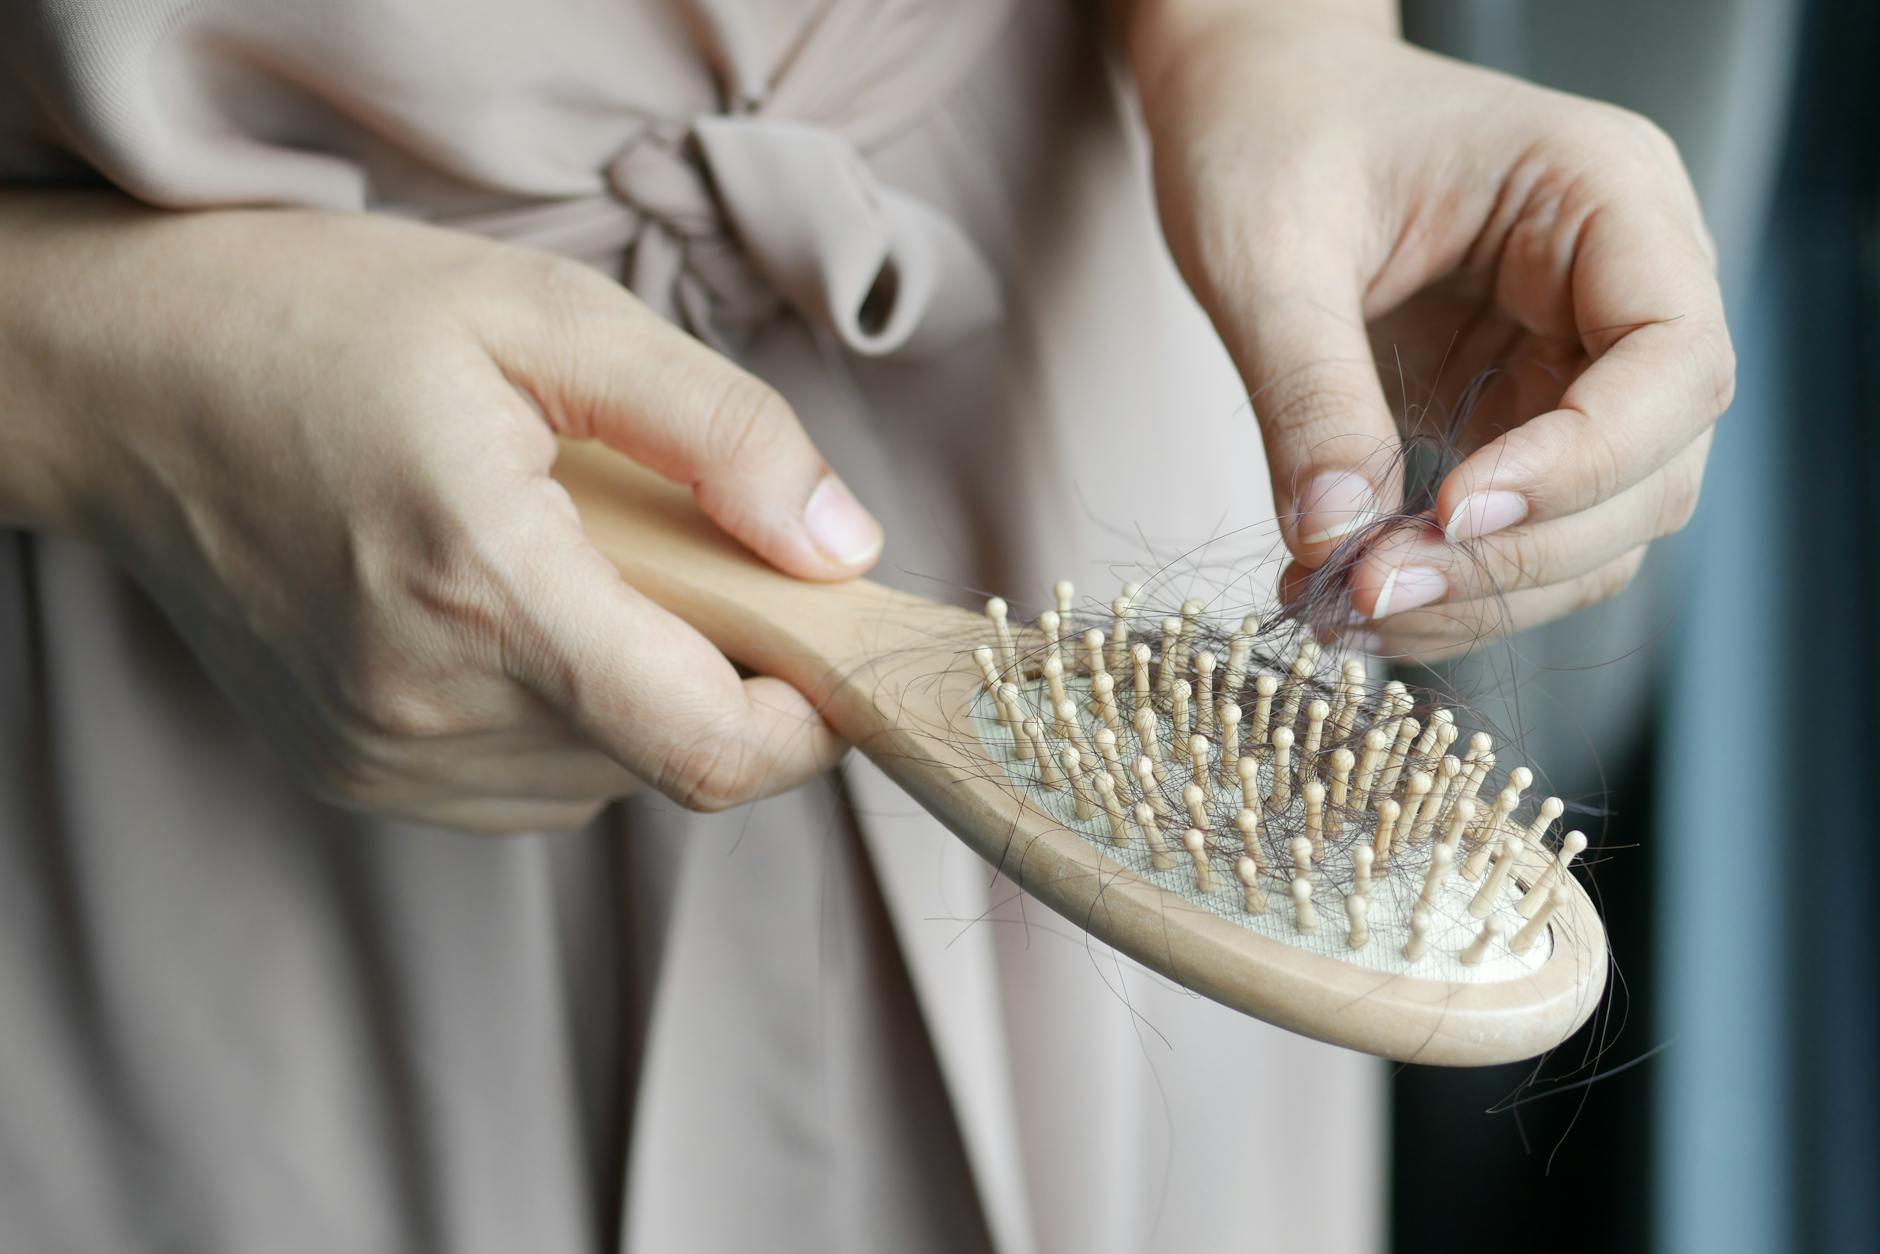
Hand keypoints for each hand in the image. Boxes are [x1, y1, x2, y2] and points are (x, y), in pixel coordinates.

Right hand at [3, 199, 882, 830]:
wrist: (124, 380)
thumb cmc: (326, 324)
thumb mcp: (549, 318)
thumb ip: (721, 433)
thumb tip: (841, 547)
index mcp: (487, 588)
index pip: (710, 751)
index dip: (811, 725)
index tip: (833, 649)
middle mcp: (430, 708)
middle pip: (670, 758)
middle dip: (722, 668)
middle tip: (676, 545)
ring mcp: (383, 758)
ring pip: (605, 777)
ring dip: (640, 689)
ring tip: (572, 562)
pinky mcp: (354, 772)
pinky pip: (528, 780)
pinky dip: (564, 710)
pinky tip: (510, 608)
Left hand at [1128, 2, 1733, 658]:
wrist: (1252, 103)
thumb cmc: (1271, 126)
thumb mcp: (1269, 249)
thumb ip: (1309, 391)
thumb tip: (1335, 538)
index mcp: (1604, 197)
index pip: (1671, 361)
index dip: (1582, 462)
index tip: (1451, 514)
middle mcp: (1619, 288)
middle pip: (1650, 472)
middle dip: (1512, 556)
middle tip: (1367, 594)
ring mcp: (1574, 363)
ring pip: (1593, 530)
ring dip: (1477, 594)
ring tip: (1336, 610)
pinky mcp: (1513, 419)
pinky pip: (1515, 534)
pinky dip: (1443, 584)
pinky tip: (1340, 598)